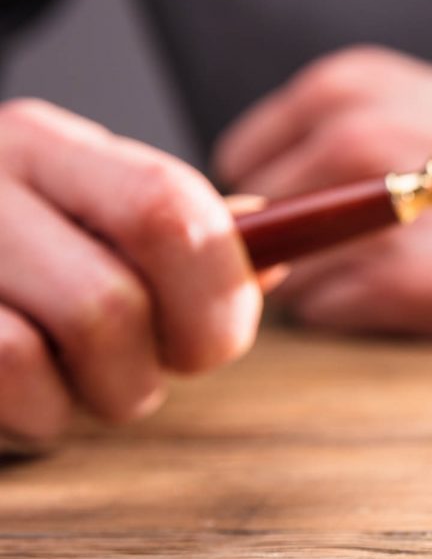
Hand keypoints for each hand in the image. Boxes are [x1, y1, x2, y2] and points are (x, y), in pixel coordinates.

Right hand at [0, 99, 260, 452]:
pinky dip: (39, 411)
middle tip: (160, 370)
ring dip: (108, 389)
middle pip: (129, 280)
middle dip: (171, 352)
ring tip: (86, 383)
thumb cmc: (12, 264)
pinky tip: (28, 397)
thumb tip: (279, 244)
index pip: (168, 204)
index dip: (219, 286)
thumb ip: (181, 235)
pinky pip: (9, 370)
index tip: (221, 336)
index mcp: (50, 147)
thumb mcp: (91, 225)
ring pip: (81, 330)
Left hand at [215, 45, 431, 333]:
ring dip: (319, 278)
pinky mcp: (408, 281)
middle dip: (287, 239)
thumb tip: (241, 201)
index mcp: (350, 87)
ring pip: (287, 268)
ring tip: (389, 261)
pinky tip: (414, 285)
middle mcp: (354, 140)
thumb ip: (332, 130)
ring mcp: (379, 215)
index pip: (244, 157)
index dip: (271, 191)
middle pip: (259, 216)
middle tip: (348, 244)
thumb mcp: (411, 102)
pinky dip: (354, 308)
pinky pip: (326, 310)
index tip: (304, 209)